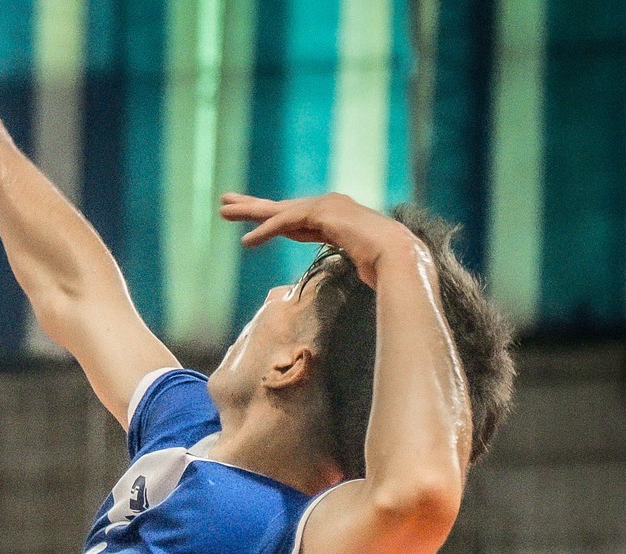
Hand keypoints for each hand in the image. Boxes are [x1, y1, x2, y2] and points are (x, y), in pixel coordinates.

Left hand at [219, 192, 419, 288]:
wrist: (402, 258)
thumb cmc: (387, 269)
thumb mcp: (361, 268)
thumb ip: (352, 265)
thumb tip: (360, 277)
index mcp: (335, 221)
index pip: (296, 219)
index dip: (272, 222)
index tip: (252, 228)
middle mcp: (329, 208)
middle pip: (283, 208)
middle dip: (254, 206)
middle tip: (226, 202)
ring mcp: (327, 206)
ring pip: (280, 209)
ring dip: (250, 211)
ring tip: (223, 211)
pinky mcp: (323, 213)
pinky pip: (287, 220)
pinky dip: (266, 230)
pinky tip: (247, 241)